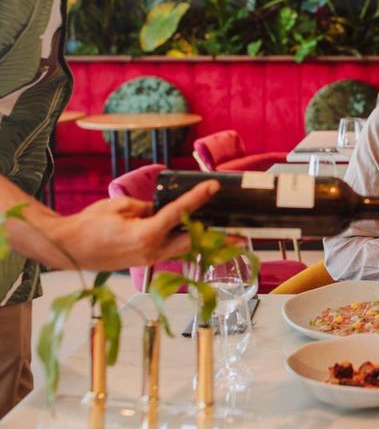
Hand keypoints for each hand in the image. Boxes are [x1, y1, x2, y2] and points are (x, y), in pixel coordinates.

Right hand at [49, 180, 219, 270]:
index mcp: (145, 234)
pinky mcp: (146, 262)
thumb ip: (147, 207)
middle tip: (241, 232)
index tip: (213, 186)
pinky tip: (198, 236)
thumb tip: (163, 208)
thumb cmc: (89, 224)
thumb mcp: (119, 207)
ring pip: (185, 249)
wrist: (68, 248)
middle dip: (217, 236)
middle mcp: (152, 251)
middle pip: (193, 241)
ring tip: (230, 238)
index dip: (198, 197)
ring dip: (205, 242)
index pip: (179, 212)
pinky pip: (172, 251)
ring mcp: (150, 259)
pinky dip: (187, 243)